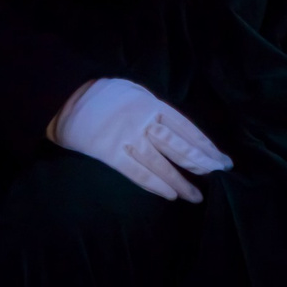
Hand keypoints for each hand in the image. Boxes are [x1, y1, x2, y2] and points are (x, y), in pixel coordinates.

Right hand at [49, 77, 232, 202]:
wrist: (66, 97)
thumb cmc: (104, 94)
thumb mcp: (134, 91)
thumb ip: (155, 109)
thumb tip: (179, 130)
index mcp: (151, 103)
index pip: (186, 127)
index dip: (204, 144)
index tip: (220, 158)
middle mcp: (144, 121)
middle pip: (178, 146)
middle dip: (201, 161)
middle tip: (219, 175)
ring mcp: (127, 138)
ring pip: (161, 163)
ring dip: (181, 181)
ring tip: (196, 195)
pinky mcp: (110, 152)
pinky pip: (136, 172)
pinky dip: (155, 184)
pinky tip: (170, 195)